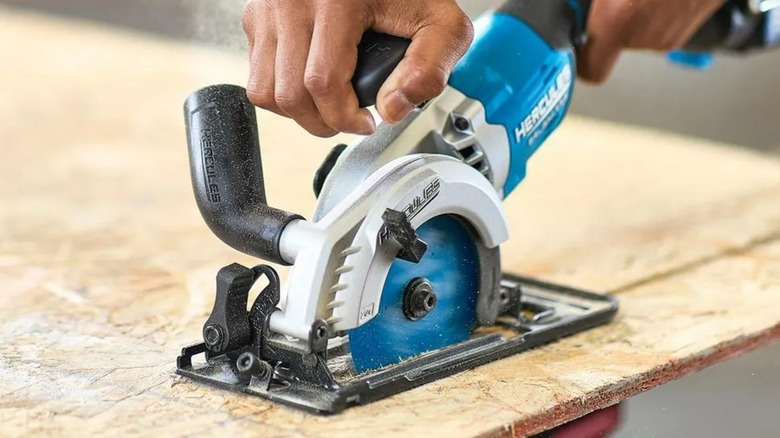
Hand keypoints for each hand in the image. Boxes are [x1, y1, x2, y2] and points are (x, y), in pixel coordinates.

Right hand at [242, 0, 473, 136]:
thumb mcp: (441, 24)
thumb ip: (429, 68)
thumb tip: (391, 110)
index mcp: (335, 2)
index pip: (321, 82)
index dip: (344, 118)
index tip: (366, 123)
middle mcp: (292, 2)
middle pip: (289, 94)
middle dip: (322, 122)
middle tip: (348, 120)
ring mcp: (268, 8)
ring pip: (265, 90)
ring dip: (298, 112)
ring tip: (328, 107)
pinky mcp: (256, 15)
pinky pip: (257, 73)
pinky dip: (282, 91)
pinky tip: (310, 84)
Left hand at [578, 0, 724, 82]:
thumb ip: (595, 1)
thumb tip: (582, 4)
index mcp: (615, 22)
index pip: (591, 69)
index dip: (580, 60)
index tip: (575, 45)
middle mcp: (642, 37)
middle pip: (614, 44)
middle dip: (608, 23)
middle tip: (608, 0)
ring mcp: (668, 35)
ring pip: (637, 33)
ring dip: (633, 13)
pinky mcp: (687, 29)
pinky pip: (659, 25)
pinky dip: (654, 10)